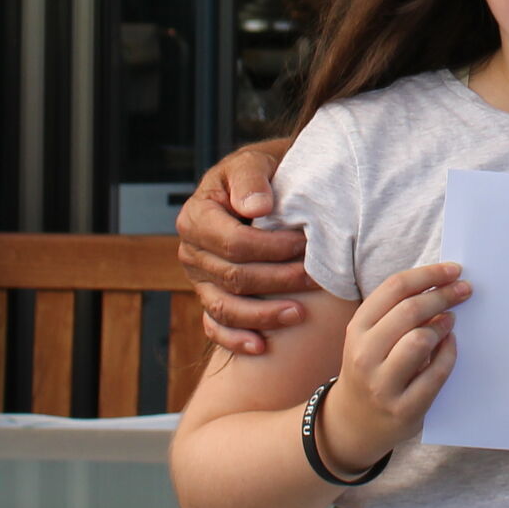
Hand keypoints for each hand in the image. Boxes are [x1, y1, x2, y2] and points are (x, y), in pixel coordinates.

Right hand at [178, 140, 314, 354]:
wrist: (267, 185)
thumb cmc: (263, 172)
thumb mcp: (254, 161)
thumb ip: (251, 178)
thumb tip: (257, 207)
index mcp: (197, 216)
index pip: (233, 243)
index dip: (271, 248)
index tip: (305, 245)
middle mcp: (192, 251)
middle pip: (233, 277)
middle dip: (278, 280)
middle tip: (316, 279)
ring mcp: (199, 278)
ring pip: (225, 307)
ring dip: (263, 316)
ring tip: (298, 314)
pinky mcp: (210, 297)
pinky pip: (215, 326)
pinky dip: (235, 339)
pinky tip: (262, 346)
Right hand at [313, 262, 468, 473]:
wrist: (353, 423)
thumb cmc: (371, 369)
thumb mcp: (370, 337)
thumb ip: (396, 312)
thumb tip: (442, 284)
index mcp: (357, 329)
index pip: (395, 287)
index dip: (428, 274)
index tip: (453, 270)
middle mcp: (365, 354)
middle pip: (410, 310)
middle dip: (443, 295)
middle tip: (464, 290)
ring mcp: (382, 384)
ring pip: (420, 340)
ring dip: (442, 327)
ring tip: (450, 322)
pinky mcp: (404, 408)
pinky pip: (436, 373)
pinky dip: (449, 355)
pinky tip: (450, 346)